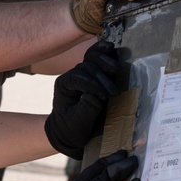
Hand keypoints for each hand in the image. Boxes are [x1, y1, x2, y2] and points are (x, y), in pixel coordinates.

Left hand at [45, 40, 120, 158]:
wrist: (71, 131)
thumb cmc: (72, 129)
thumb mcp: (78, 123)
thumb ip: (86, 109)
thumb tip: (96, 95)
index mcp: (64, 85)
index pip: (77, 77)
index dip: (92, 85)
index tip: (104, 97)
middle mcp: (72, 75)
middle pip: (87, 66)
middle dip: (101, 77)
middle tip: (114, 92)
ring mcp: (83, 72)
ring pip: (92, 57)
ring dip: (106, 62)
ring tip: (117, 70)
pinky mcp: (95, 72)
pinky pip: (97, 56)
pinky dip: (105, 52)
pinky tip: (113, 48)